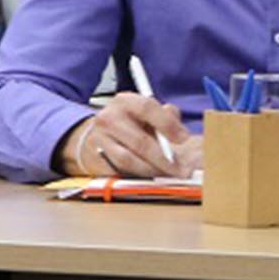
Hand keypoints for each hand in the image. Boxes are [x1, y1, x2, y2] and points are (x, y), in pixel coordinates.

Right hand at [57, 93, 195, 178]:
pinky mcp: (94, 160)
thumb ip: (166, 116)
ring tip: (167, 175)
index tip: (184, 139)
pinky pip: (119, 172)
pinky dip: (137, 177)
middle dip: (164, 158)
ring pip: (129, 160)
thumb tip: (181, 133)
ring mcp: (99, 140)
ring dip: (151, 170)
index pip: (147, 108)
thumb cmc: (129, 123)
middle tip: (180, 169)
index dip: (168, 124)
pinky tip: (150, 178)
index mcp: (124, 101)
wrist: (94, 135)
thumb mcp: (146, 113)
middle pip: (140, 141)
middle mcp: (108, 118)